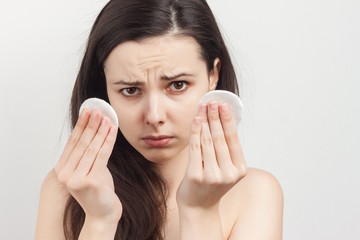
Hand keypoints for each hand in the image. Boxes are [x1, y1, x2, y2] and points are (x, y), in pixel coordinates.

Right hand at [54, 109, 121, 223]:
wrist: (102, 213)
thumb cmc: (96, 190)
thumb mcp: (86, 170)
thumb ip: (84, 155)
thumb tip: (91, 129)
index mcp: (62, 170)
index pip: (72, 143)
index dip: (80, 125)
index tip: (87, 111)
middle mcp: (65, 174)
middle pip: (81, 144)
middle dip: (91, 125)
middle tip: (97, 110)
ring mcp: (76, 179)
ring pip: (92, 148)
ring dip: (100, 130)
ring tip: (106, 117)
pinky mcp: (90, 181)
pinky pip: (102, 155)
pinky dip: (108, 140)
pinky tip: (112, 129)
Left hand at [177, 102, 246, 208]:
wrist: (199, 208)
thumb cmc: (211, 185)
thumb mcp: (224, 168)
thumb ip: (225, 149)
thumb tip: (222, 120)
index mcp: (239, 170)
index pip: (233, 139)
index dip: (227, 120)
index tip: (223, 105)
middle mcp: (228, 174)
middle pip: (220, 138)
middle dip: (215, 116)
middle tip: (212, 101)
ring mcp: (212, 176)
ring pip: (207, 141)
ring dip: (204, 121)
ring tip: (203, 107)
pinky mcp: (195, 176)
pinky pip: (195, 148)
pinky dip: (195, 132)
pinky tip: (196, 121)